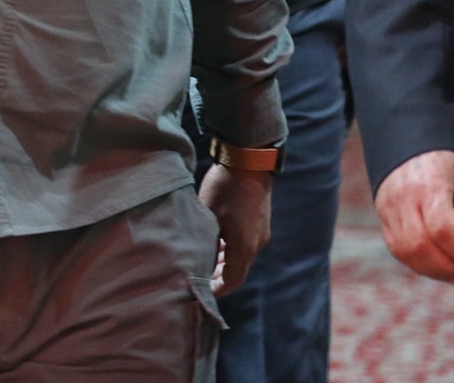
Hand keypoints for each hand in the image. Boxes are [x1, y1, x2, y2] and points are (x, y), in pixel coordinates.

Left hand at [198, 161, 272, 294]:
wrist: (249, 160)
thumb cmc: (225, 187)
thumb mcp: (208, 215)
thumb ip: (203, 240)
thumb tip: (193, 258)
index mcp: (245, 247)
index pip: (231, 281)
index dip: (215, 290)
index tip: (199, 292)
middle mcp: (257, 244)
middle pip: (237, 271)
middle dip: (217, 277)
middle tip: (196, 278)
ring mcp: (260, 233)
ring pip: (240, 257)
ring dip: (222, 262)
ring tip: (202, 262)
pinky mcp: (259, 223)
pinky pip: (244, 244)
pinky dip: (229, 249)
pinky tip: (214, 243)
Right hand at [375, 149, 453, 282]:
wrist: (405, 142)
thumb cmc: (442, 160)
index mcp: (428, 185)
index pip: (442, 229)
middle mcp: (403, 198)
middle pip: (420, 245)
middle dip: (448, 267)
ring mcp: (388, 208)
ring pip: (405, 251)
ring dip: (433, 270)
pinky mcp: (382, 215)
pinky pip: (396, 248)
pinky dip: (418, 263)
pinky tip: (437, 264)